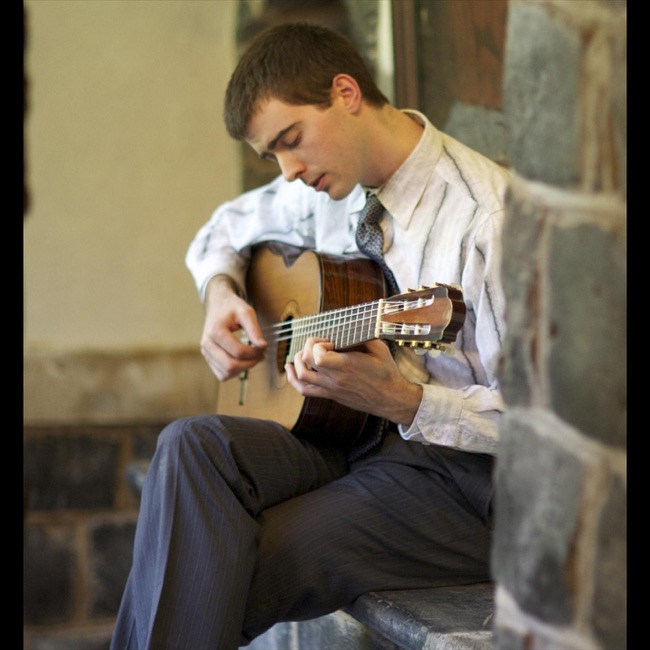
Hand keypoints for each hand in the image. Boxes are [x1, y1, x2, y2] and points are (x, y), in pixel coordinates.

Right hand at [200, 275, 266, 380]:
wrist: (217, 304)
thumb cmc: (232, 307)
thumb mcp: (246, 312)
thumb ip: (255, 329)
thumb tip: (263, 346)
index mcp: (215, 331)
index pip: (238, 352)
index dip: (255, 353)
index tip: (264, 348)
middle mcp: (207, 344)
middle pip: (230, 366)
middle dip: (249, 364)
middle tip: (261, 356)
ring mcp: (205, 352)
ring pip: (226, 374)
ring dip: (243, 370)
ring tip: (252, 358)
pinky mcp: (208, 358)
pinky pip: (222, 374)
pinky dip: (235, 372)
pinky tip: (243, 361)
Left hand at [285, 338, 422, 426]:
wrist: (390, 398)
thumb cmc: (386, 372)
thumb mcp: (378, 347)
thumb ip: (361, 335)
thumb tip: (346, 326)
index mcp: (346, 365)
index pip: (317, 355)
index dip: (318, 343)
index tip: (330, 342)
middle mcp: (335, 378)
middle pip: (306, 361)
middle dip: (309, 346)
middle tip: (322, 344)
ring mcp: (330, 388)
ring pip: (301, 376)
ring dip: (298, 360)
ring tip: (306, 353)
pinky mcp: (329, 395)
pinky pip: (304, 390)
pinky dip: (293, 378)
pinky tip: (290, 368)